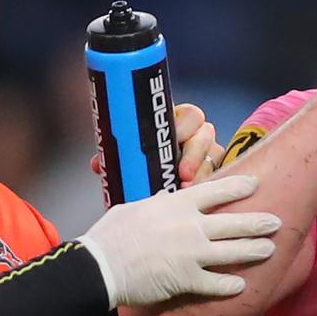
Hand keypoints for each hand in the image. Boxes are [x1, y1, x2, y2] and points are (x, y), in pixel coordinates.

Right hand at [77, 175, 279, 306]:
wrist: (102, 266)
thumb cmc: (112, 235)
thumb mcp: (134, 208)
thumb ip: (156, 204)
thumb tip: (166, 198)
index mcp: (178, 205)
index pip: (216, 191)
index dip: (239, 187)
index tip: (256, 184)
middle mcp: (191, 226)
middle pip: (234, 222)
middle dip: (258, 222)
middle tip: (276, 222)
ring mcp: (192, 253)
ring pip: (234, 251)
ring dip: (255, 250)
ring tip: (271, 250)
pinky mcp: (188, 279)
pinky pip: (217, 282)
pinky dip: (230, 285)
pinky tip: (241, 286)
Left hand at [89, 103, 223, 184]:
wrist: (151, 193)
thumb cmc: (140, 165)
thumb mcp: (129, 158)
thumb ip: (118, 158)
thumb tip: (98, 164)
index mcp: (175, 122)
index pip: (190, 115)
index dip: (185, 127)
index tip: (176, 140)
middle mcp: (195, 136)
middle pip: (207, 133)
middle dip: (195, 155)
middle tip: (182, 175)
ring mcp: (207, 155)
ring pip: (214, 157)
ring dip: (202, 174)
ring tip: (185, 191)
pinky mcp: (213, 174)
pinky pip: (218, 177)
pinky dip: (208, 187)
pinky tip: (195, 200)